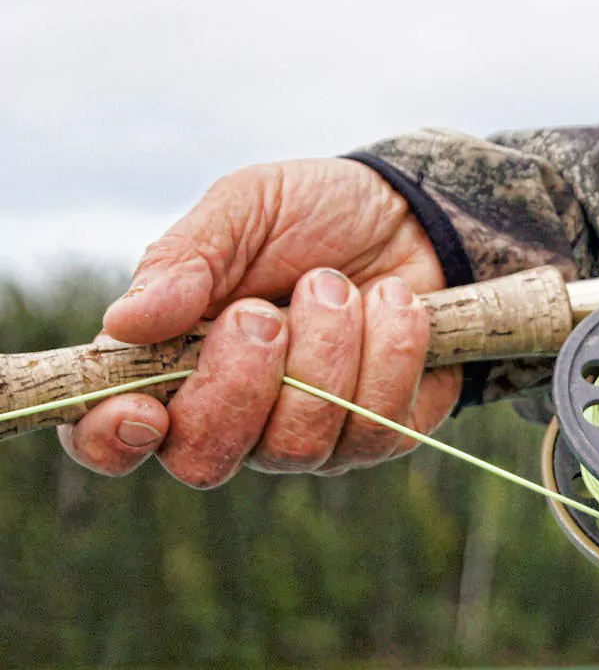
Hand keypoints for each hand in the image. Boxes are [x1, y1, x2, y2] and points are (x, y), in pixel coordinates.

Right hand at [59, 158, 461, 486]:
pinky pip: (378, 425)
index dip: (113, 440)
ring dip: (323, 351)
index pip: (114, 438)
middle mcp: (236, 417)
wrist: (414, 214)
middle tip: (263, 312)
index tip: (142, 407)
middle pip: (205, 460)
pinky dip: (388, 350)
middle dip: (238, 383)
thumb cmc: (313, 214)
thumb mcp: (244, 209)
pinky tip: (393, 301)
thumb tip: (123, 323)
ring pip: (299, 445)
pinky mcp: (381, 433)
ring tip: (336, 285)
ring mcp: (310, 436)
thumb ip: (185, 259)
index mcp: (173, 364)